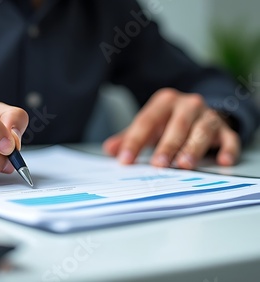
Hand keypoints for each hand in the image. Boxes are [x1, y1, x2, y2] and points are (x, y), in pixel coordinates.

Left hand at [103, 88, 240, 168]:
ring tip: (184, 165)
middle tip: (158, 164)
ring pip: (202, 131)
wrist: (199, 112)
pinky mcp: (225, 128)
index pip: (146, 121)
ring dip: (193, 148)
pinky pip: (229, 138)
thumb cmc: (168, 122)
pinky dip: (227, 149)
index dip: (135, 141)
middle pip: (177, 125)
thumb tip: (109, 150)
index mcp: (164, 102)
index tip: (125, 159)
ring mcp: (208, 116)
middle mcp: (188, 104)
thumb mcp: (147, 126)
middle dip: (167, 145)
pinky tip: (223, 161)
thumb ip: (128, 137)